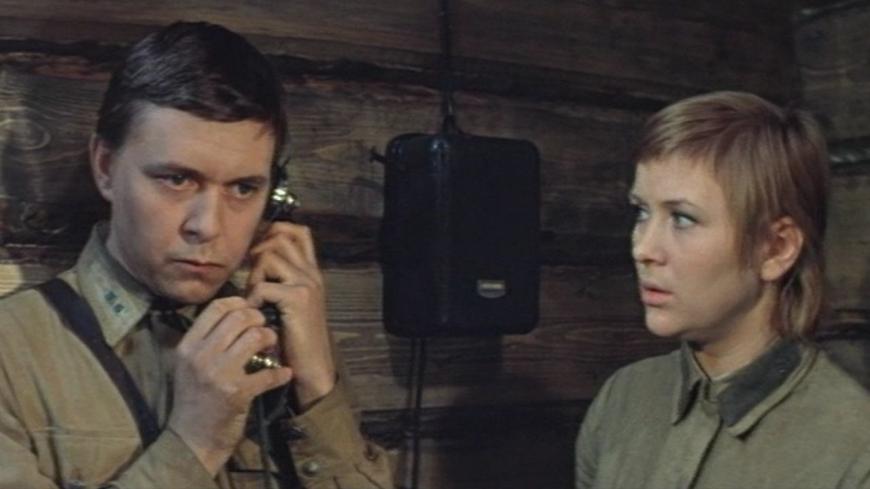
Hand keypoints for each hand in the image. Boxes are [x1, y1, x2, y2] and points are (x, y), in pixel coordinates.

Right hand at [167, 296, 292, 474]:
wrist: (191, 440)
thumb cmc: (193, 400)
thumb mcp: (188, 366)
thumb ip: (205, 340)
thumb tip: (234, 313)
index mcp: (187, 346)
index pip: (216, 308)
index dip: (239, 303)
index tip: (251, 310)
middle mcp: (200, 356)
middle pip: (239, 317)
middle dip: (259, 319)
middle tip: (265, 329)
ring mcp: (219, 374)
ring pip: (255, 337)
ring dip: (270, 339)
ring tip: (272, 347)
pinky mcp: (237, 393)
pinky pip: (268, 373)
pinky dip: (281, 373)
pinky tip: (284, 374)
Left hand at [246, 222, 336, 408]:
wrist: (313, 367)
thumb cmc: (297, 339)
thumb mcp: (290, 303)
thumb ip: (281, 280)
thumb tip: (254, 261)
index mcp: (311, 271)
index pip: (298, 231)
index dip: (275, 230)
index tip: (259, 251)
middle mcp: (312, 272)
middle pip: (280, 237)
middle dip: (258, 252)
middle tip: (253, 278)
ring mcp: (307, 283)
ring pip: (270, 256)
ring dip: (254, 274)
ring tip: (254, 297)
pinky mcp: (298, 299)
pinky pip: (264, 285)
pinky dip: (253, 298)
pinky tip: (256, 313)